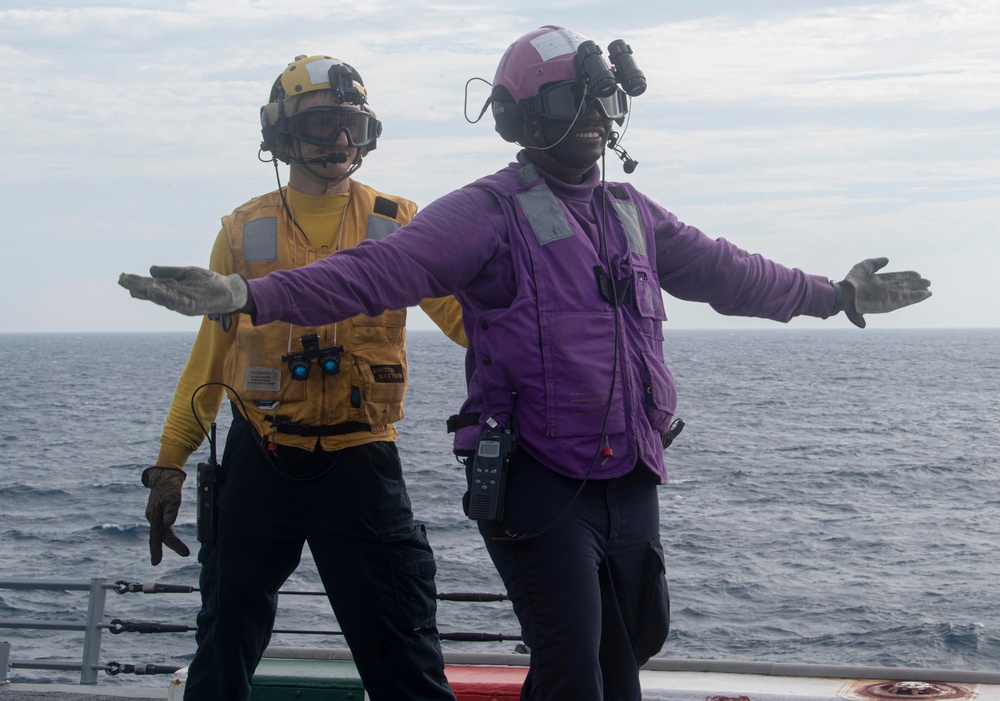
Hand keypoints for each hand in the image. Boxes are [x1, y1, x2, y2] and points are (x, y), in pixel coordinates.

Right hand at [118, 266, 250, 316]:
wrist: (228, 290)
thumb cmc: (208, 282)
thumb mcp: (186, 273)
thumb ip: (169, 273)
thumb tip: (150, 270)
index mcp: (172, 289)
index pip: (151, 285)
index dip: (137, 281)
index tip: (122, 276)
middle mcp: (174, 298)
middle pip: (152, 292)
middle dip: (137, 287)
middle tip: (121, 280)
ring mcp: (182, 303)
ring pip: (161, 298)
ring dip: (147, 293)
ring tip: (133, 287)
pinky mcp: (193, 306)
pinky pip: (176, 302)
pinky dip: (164, 298)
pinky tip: (154, 292)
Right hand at [141, 467, 189, 565]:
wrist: (164, 477)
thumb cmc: (169, 487)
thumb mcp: (173, 497)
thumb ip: (171, 510)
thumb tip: (168, 524)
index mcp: (154, 515)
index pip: (156, 536)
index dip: (157, 549)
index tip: (156, 562)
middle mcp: (153, 517)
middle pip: (161, 536)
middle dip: (172, 546)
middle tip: (185, 554)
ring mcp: (155, 516)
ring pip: (162, 533)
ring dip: (172, 543)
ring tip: (183, 551)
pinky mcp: (160, 514)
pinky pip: (164, 528)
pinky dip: (169, 536)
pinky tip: (173, 541)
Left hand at [840, 257, 931, 327]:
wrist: (848, 294)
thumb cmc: (853, 281)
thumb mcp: (864, 266)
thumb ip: (876, 263)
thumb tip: (887, 259)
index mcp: (879, 281)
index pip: (897, 278)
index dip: (907, 276)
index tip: (917, 274)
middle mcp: (885, 289)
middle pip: (904, 286)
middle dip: (916, 284)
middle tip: (927, 282)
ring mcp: (889, 297)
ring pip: (907, 294)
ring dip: (919, 292)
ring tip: (929, 290)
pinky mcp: (891, 304)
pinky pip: (906, 300)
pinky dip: (916, 298)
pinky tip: (926, 295)